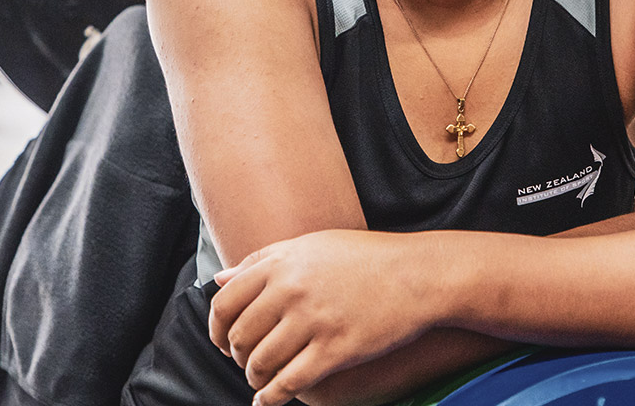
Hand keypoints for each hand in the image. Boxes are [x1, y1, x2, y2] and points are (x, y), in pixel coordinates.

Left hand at [209, 229, 440, 405]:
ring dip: (255, 378)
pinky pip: (290, 382)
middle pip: (239, 336)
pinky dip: (272, 398)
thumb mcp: (310, 245)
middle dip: (237, 357)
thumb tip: (220, 278)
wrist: (418, 274)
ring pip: (261, 363)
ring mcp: (313, 321)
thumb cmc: (365, 258)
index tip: (222, 342)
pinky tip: (269, 402)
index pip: (225, 303)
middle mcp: (291, 290)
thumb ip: (261, 261)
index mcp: (281, 263)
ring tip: (261, 381)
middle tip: (246, 363)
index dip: (216, 329)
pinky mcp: (336, 349)